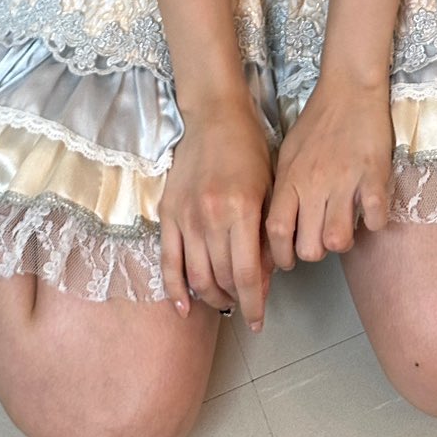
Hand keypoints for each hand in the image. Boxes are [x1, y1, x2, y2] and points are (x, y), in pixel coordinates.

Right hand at [159, 94, 274, 330]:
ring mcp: (185, 217)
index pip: (247, 274)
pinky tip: (184, 306)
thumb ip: (266, 235)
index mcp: (241, 210)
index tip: (259, 320)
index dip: (254, 303)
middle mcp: (210, 218)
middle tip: (246, 304)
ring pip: (195, 276)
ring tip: (224, 299)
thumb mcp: (270, 188)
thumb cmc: (249, 148)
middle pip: (222, 278)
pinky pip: (168, 261)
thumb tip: (264, 278)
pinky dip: (174, 288)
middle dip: (236, 299)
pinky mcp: (167, 214)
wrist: (214, 116)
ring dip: (211, 296)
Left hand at [266, 72, 393, 269]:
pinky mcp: (374, 176)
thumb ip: (284, 188)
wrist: (350, 88)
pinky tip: (371, 210)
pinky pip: (374, 220)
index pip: (277, 231)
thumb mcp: (288, 153)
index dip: (281, 255)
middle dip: (314, 252)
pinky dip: (374, 222)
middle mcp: (315, 183)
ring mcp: (346, 181)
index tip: (288, 259)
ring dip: (342, 240)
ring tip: (344, 225)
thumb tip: (278, 227)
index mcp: (291, 178)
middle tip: (319, 238)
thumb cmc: (317, 121)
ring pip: (339, 240)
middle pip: (309, 247)